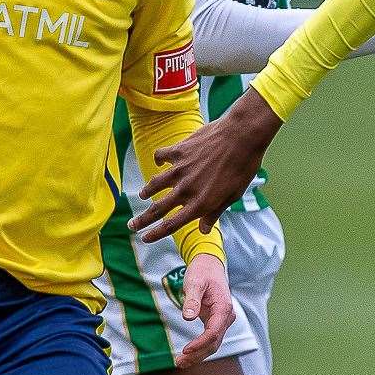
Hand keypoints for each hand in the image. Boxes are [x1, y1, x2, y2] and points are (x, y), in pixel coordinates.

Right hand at [133, 87, 282, 242]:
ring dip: (147, 191)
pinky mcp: (179, 150)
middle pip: (157, 209)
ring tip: (142, 195)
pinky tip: (160, 162)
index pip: (172, 224)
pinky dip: (158, 160)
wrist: (241, 136)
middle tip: (131, 225)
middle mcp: (186, 189)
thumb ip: (215, 212)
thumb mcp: (233, 195)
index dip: (156, 233)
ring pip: (155, 184)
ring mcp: (180, 169)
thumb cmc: (242, 167)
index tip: (145, 238)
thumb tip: (203, 230)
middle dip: (142, 220)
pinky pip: (161, 156)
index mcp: (200, 203)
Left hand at [174, 252, 234, 367]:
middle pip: (214, 342)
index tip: (185, 350)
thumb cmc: (202, 272)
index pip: (213, 332)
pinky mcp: (216, 322)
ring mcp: (222, 320)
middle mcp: (226, 317)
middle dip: (197, 354)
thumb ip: (192, 300)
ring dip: (198, 355)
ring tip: (180, 363)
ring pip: (213, 344)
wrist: (209, 265)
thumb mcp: (194, 282)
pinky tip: (187, 356)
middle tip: (179, 363)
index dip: (200, 343)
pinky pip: (210, 339)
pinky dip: (199, 349)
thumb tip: (188, 317)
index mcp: (223, 308)